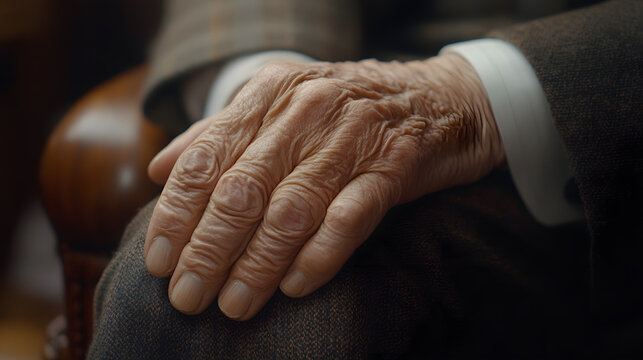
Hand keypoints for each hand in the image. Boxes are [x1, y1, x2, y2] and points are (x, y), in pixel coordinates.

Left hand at [144, 54, 503, 319]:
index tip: (160, 261)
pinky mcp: (393, 166)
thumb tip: (159, 168)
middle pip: (243, 188)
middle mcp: (306, 110)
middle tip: (188, 296)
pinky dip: (319, 255)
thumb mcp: (277, 105)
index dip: (176, 213)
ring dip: (258, 264)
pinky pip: (350, 216)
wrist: (436, 98)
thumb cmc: (345, 109)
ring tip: (234, 305)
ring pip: (292, 208)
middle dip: (209, 249)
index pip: (205, 157)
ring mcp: (352, 137)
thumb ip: (218, 133)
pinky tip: (294, 287)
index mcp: (269, 94)